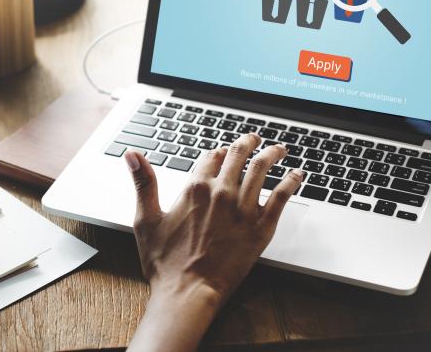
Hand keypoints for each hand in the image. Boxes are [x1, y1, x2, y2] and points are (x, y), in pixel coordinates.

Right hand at [125, 133, 302, 350]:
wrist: (188, 292)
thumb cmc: (164, 262)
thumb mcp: (146, 218)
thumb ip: (143, 182)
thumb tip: (132, 154)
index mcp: (194, 188)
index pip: (210, 156)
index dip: (216, 151)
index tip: (221, 151)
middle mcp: (221, 193)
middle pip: (238, 156)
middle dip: (247, 143)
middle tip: (254, 139)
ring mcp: (243, 210)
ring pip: (262, 169)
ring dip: (272, 154)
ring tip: (278, 149)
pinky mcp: (261, 228)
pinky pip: (281, 197)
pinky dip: (291, 181)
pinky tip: (297, 174)